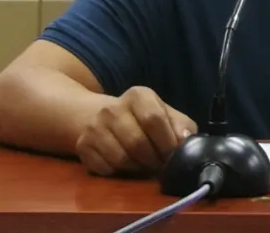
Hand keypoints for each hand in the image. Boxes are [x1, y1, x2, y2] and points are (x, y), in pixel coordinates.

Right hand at [76, 86, 196, 175]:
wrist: (94, 115)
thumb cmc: (139, 116)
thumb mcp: (163, 111)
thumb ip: (179, 124)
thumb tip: (186, 140)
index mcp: (138, 95)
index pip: (154, 119)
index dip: (166, 142)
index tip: (173, 155)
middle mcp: (112, 108)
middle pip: (138, 142)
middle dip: (154, 160)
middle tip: (161, 167)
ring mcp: (94, 127)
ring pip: (121, 159)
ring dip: (138, 168)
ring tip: (145, 166)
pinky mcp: (82, 146)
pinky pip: (106, 169)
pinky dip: (119, 173)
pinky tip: (126, 166)